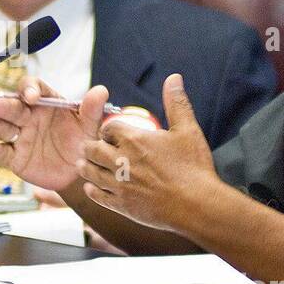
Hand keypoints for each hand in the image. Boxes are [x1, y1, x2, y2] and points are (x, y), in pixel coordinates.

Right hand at [0, 77, 108, 193]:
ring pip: (3, 128)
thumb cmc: (83, 142)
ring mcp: (20, 137)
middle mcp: (29, 116)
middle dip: (4, 106)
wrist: (79, 172)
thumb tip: (101, 91)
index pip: (32, 88)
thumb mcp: (90, 126)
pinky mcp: (15, 158)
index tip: (31, 96)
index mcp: (46, 103)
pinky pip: (3, 153)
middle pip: (13, 107)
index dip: (29, 88)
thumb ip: (92, 109)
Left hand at [76, 74, 216, 232]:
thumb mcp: (188, 130)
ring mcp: (119, 184)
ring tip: (85, 164)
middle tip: (92, 147)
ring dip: (87, 166)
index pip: (108, 128)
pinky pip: (97, 195)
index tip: (112, 134)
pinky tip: (92, 187)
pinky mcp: (121, 205)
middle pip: (92, 148)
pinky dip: (92, 190)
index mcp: (135, 140)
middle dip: (92, 146)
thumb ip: (177, 103)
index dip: (109, 130)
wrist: (197, 206)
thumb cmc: (194, 167)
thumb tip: (174, 77)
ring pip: (90, 172)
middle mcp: (121, 160)